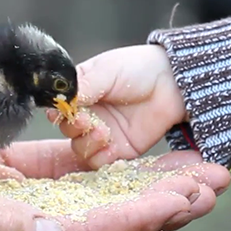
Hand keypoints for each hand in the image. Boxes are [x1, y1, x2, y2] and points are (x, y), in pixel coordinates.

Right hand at [48, 45, 187, 167]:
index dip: (58, 112)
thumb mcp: (107, 70)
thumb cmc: (139, 68)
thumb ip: (84, 85)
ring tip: (103, 132)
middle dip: (73, 127)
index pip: (60, 108)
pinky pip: (101, 161)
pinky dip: (101, 157)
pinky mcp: (120, 150)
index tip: (61, 112)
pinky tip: (110, 147)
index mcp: (81, 94)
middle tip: (84, 120)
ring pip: (81, 148)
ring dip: (87, 143)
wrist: (172, 82)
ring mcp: (104, 134)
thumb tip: (63, 97)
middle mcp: (89, 115)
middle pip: (68, 130)